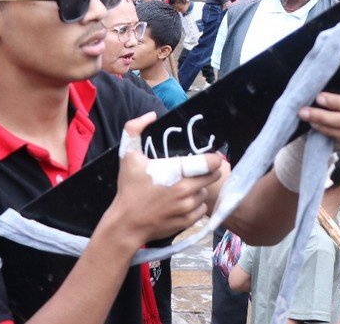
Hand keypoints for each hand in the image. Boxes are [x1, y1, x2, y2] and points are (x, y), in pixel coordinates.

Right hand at [108, 113, 223, 248]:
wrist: (126, 224)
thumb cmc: (128, 189)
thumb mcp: (127, 156)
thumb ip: (134, 129)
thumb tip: (151, 115)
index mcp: (174, 172)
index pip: (208, 163)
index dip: (213, 158)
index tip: (211, 156)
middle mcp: (184, 190)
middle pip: (212, 177)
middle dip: (209, 171)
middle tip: (200, 169)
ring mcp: (186, 207)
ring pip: (205, 192)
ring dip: (199, 188)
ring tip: (186, 185)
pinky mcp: (187, 221)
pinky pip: (201, 209)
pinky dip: (196, 204)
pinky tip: (183, 201)